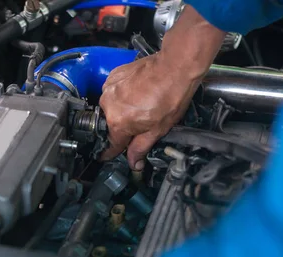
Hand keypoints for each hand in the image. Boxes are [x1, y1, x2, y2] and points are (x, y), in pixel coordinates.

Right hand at [99, 5, 225, 169]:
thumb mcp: (158, 129)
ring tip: (140, 104)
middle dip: (123, 127)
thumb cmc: (170, 96)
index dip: (112, 152)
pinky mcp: (112, 76)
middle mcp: (108, 106)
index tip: (109, 155)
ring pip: (111, 108)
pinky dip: (121, 95)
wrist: (175, 66)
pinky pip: (113, 92)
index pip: (111, 145)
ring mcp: (109, 89)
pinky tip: (136, 92)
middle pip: (112, 125)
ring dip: (121, 110)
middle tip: (140, 122)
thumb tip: (133, 163)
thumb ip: (140, 147)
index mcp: (118, 123)